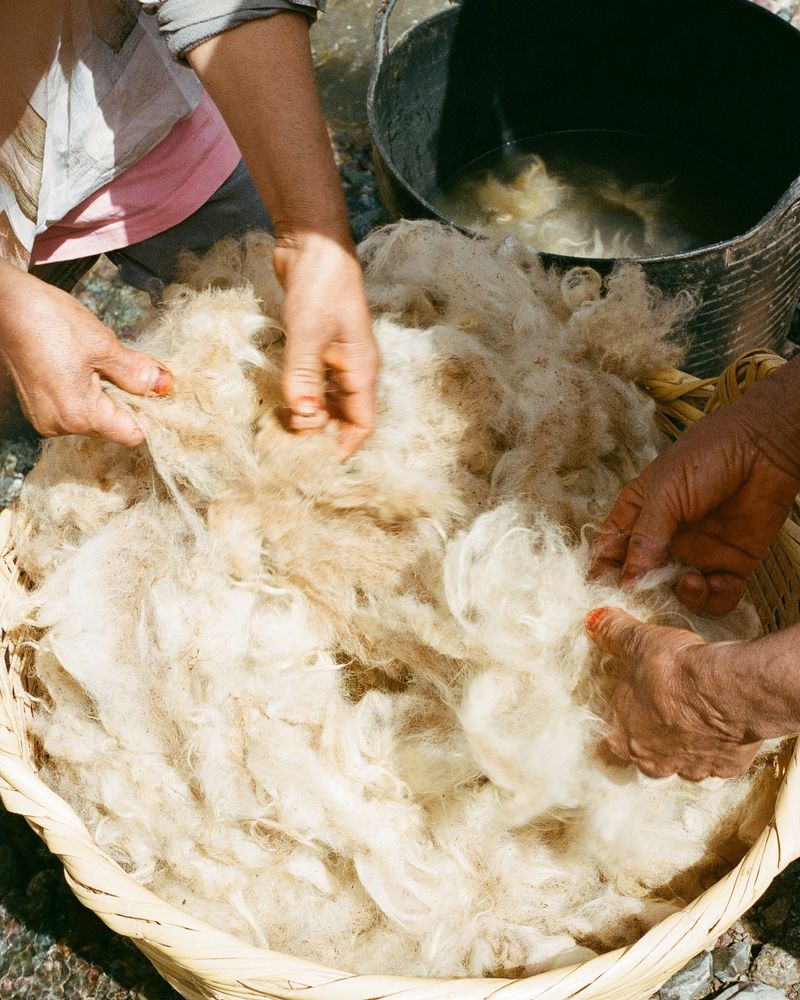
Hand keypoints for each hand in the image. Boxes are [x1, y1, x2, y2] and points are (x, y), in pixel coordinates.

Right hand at [0, 262, 171, 445]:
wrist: (7, 305)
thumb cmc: (51, 322)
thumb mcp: (104, 345)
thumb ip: (136, 372)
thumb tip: (163, 386)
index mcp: (79, 414)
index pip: (131, 434)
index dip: (150, 415)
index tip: (157, 392)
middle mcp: (60, 425)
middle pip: (112, 426)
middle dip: (128, 401)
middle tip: (131, 368)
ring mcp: (46, 418)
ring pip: (94, 417)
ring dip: (107, 395)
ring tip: (99, 363)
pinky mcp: (38, 407)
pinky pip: (75, 409)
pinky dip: (87, 392)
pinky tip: (82, 367)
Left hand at [273, 232, 378, 456]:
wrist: (313, 243)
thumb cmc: (321, 286)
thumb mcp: (309, 333)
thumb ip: (304, 378)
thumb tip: (304, 420)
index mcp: (362, 370)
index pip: (361, 423)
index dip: (342, 447)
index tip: (315, 466)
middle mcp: (353, 369)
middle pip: (343, 417)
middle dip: (321, 436)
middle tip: (289, 452)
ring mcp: (336, 358)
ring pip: (327, 402)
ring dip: (309, 418)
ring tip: (282, 433)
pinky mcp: (317, 348)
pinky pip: (313, 384)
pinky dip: (300, 397)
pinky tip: (281, 404)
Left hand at [586, 607, 762, 779]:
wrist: (725, 687)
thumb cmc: (672, 669)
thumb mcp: (636, 642)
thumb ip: (612, 633)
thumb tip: (594, 621)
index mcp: (621, 737)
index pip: (606, 746)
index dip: (617, 730)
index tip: (626, 716)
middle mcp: (652, 761)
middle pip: (645, 759)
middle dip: (652, 739)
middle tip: (662, 712)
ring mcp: (690, 768)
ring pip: (682, 765)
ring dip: (685, 745)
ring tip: (694, 716)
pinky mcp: (726, 768)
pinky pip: (718, 761)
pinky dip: (720, 746)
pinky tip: (722, 724)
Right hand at [591, 402, 799, 615]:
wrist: (763, 449)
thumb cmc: (704, 458)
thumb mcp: (664, 493)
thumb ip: (645, 537)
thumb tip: (626, 581)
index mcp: (638, 516)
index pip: (610, 550)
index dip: (602, 573)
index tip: (601, 594)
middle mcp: (664, 540)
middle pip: (641, 579)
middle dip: (640, 595)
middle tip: (642, 602)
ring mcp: (697, 554)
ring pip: (676, 594)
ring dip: (678, 598)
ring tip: (686, 581)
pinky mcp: (730, 565)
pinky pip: (716, 597)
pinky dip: (711, 599)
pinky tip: (708, 583)